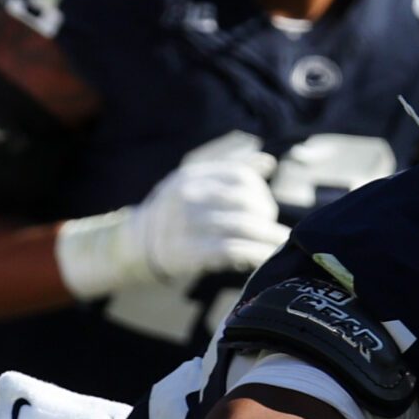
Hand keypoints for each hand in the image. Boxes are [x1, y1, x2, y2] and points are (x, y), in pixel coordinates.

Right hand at [58, 132, 289, 299]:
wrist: (138, 243)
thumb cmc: (178, 211)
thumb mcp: (196, 183)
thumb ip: (231, 170)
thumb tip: (268, 161)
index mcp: (190, 176)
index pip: (239, 175)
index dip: (260, 191)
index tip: (266, 206)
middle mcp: (186, 196)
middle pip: (243, 200)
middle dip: (265, 214)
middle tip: (273, 226)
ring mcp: (185, 224)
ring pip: (241, 226)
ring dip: (268, 236)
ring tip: (280, 242)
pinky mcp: (188, 252)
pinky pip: (232, 250)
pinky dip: (256, 253)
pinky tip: (266, 257)